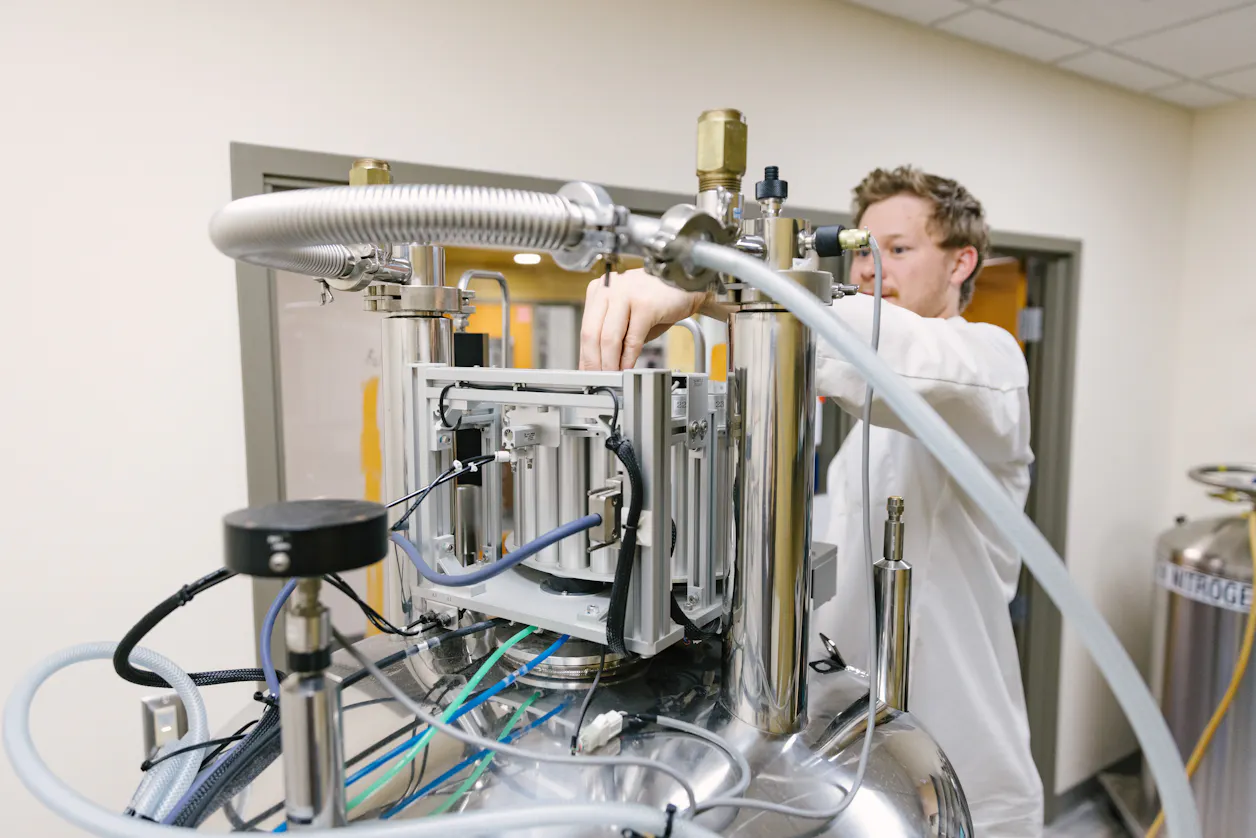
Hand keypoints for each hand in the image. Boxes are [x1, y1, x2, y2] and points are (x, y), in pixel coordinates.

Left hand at [579, 269, 708, 369]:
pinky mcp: (645, 304)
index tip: (588, 372)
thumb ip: (613, 335)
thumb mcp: (627, 316)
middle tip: (598, 379)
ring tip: (612, 377)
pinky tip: (628, 368)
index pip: (585, 328)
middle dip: (594, 362)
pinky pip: (632, 339)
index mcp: (600, 289)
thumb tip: (600, 362)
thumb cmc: (657, 300)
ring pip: (609, 338)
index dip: (585, 355)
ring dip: (610, 363)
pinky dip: (629, 358)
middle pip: (591, 333)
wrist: (686, 284)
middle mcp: (609, 288)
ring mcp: (626, 294)